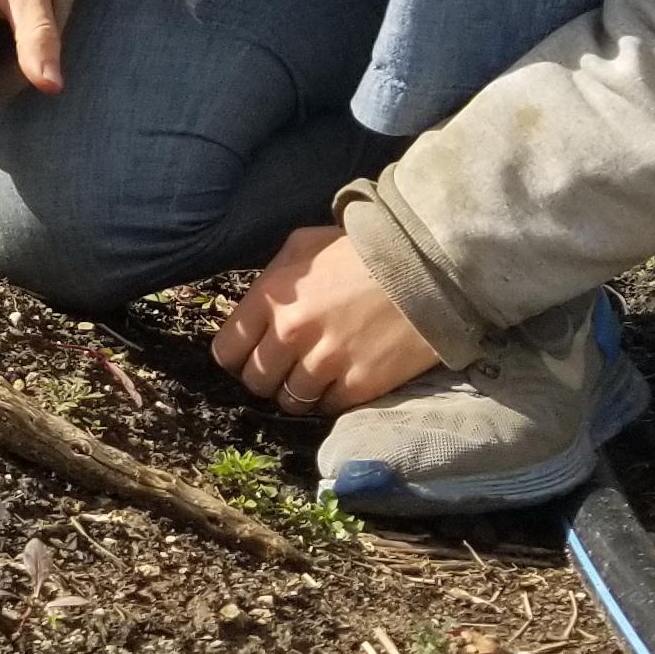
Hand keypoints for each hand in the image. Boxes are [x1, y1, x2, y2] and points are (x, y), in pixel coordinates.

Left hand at [213, 225, 443, 418]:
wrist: (426, 266)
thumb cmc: (361, 250)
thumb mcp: (304, 246)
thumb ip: (272, 277)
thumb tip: (255, 305)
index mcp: (271, 299)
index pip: (228, 350)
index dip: (237, 357)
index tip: (249, 357)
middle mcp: (290, 333)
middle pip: (256, 382)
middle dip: (266, 378)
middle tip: (285, 369)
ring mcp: (325, 362)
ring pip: (290, 401)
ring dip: (299, 392)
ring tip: (316, 375)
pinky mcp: (358, 384)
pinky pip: (327, 407)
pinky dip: (331, 399)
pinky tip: (342, 378)